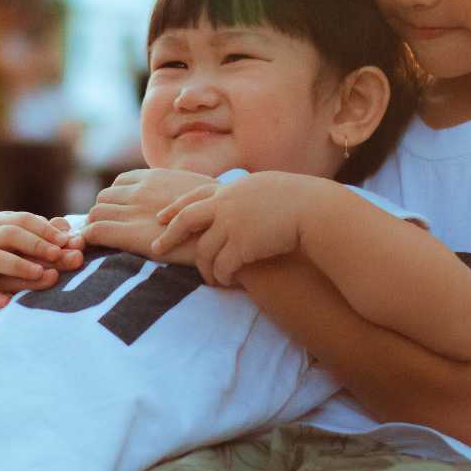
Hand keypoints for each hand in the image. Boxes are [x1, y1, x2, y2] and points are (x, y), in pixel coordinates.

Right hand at [0, 211, 83, 311]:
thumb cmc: (0, 248)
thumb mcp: (16, 236)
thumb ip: (43, 234)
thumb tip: (69, 229)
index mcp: (2, 224)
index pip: (24, 221)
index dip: (44, 229)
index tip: (65, 240)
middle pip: (10, 235)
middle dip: (35, 243)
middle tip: (57, 254)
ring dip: (17, 264)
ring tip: (39, 273)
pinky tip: (6, 303)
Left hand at [83, 166, 219, 261]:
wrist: (229, 232)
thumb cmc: (221, 216)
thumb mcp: (200, 191)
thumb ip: (182, 190)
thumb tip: (181, 196)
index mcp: (155, 177)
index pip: (120, 183)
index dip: (119, 199)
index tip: (124, 214)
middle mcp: (141, 191)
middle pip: (104, 197)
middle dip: (105, 213)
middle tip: (113, 231)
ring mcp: (134, 211)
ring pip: (96, 213)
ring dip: (97, 226)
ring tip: (106, 243)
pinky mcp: (132, 234)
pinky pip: (96, 231)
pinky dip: (90, 238)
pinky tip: (97, 248)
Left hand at [160, 171, 318, 285]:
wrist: (314, 210)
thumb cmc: (300, 200)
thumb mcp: (267, 188)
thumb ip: (248, 195)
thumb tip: (243, 199)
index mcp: (231, 189)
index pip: (195, 197)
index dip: (176, 208)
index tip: (161, 217)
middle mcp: (226, 204)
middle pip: (186, 221)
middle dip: (168, 236)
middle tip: (157, 249)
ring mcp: (231, 225)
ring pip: (205, 251)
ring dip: (206, 269)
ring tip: (211, 280)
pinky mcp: (241, 246)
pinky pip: (222, 267)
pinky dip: (222, 276)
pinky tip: (227, 282)